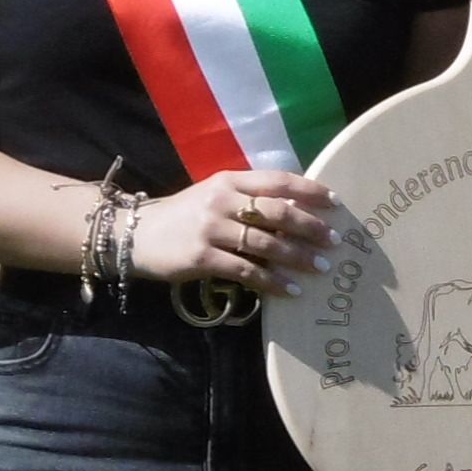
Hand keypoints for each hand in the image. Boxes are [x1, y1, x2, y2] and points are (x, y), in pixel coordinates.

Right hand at [134, 169, 342, 301]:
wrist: (135, 234)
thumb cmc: (183, 216)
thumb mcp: (214, 195)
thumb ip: (248, 198)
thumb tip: (295, 211)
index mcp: (230, 180)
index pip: (277, 180)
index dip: (309, 190)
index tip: (336, 203)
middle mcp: (222, 200)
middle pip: (277, 211)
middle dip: (310, 226)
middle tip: (335, 240)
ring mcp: (211, 228)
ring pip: (265, 242)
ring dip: (297, 256)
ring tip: (321, 267)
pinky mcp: (202, 257)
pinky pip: (246, 270)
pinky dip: (272, 281)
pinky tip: (290, 290)